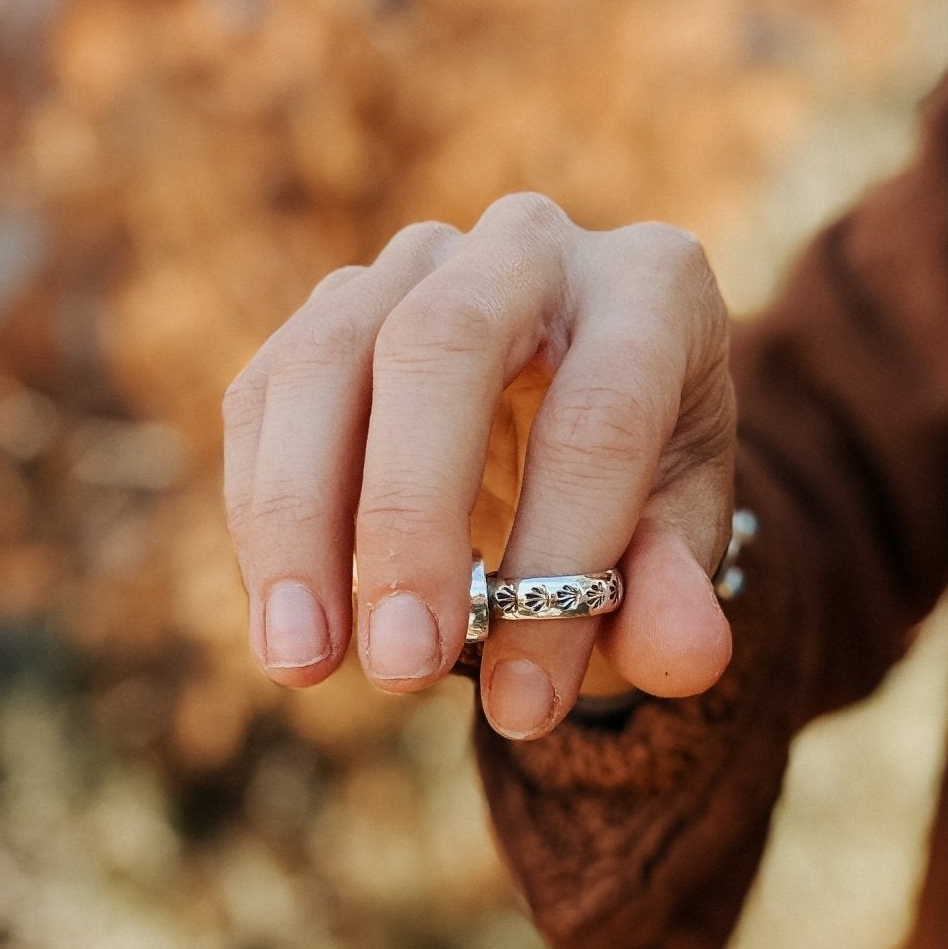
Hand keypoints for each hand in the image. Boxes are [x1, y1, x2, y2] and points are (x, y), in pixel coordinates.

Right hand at [223, 192, 736, 739]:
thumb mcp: (679, 546)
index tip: (527, 703)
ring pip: (324, 359)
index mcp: (653, 289)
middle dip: (408, 520)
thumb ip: (680, 600)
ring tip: (303, 662)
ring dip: (299, 522)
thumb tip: (685, 656)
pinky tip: (285, 618)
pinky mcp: (328, 308)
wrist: (576, 432)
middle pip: (441, 348)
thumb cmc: (639, 491)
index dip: (558, 564)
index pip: (598, 418)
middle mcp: (530, 245)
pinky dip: (262, 514)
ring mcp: (414, 262)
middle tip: (398, 668)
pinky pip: (265, 395)